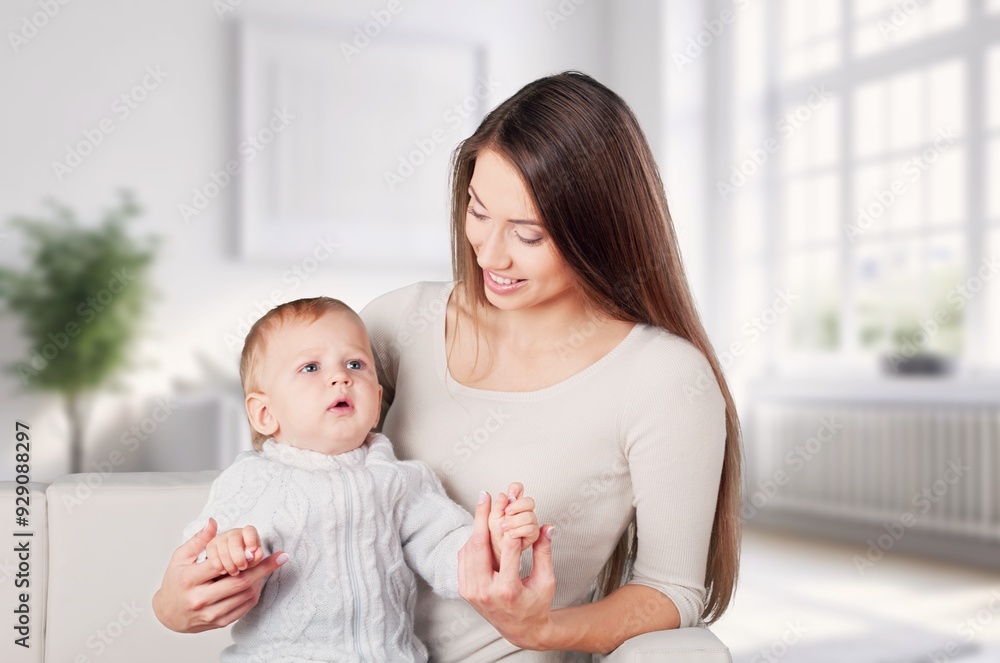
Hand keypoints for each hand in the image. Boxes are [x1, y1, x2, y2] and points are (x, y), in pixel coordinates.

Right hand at [152, 518, 288, 632]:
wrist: (168, 614)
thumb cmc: (176, 581)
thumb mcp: (180, 558)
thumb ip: (198, 540)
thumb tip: (213, 522)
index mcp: (190, 579)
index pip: (221, 564)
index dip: (243, 555)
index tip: (261, 548)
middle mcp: (200, 599)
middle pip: (239, 582)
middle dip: (263, 569)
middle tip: (281, 558)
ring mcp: (210, 613)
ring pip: (244, 595)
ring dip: (259, 580)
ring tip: (268, 567)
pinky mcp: (218, 622)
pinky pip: (244, 608)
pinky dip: (254, 594)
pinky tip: (258, 582)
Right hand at [205, 526, 262, 576]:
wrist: (232, 562)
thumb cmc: (246, 558)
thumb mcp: (254, 558)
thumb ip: (257, 556)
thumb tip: (258, 553)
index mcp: (247, 532)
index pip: (249, 530)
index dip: (251, 539)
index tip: (253, 550)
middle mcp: (233, 533)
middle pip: (235, 542)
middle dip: (239, 558)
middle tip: (243, 567)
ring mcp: (221, 538)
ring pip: (224, 551)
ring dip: (230, 564)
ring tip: (235, 572)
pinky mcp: (210, 546)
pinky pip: (213, 556)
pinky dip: (219, 565)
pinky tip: (224, 570)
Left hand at [459, 492, 556, 649]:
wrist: (521, 630)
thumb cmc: (537, 605)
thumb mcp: (546, 581)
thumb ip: (545, 552)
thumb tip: (548, 527)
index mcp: (508, 590)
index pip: (508, 551)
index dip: (510, 527)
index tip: (510, 507)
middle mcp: (485, 592)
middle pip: (479, 547)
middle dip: (482, 518)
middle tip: (486, 496)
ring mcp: (472, 593)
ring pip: (468, 551)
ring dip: (475, 528)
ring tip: (483, 507)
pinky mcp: (465, 591)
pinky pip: (463, 560)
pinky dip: (470, 543)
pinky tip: (478, 530)